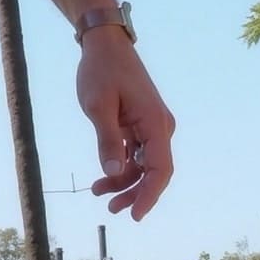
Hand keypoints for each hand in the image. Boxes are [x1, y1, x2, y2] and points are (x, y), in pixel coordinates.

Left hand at [76, 30, 172, 223]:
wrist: (104, 44)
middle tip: (111, 209)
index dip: (149, 195)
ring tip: (98, 193)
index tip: (134, 215)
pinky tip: (102, 178)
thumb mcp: (98, 106)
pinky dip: (121, 167)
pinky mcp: (140, 124)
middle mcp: (160, 127)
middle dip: (135, 193)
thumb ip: (107, 140)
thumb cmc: (101, 70)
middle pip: (154, 171)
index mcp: (155, 123)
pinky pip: (135, 153)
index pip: (160, 169)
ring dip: (125, 181)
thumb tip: (113, 172)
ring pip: (143, 165)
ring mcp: (151, 125)